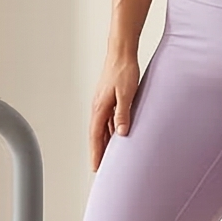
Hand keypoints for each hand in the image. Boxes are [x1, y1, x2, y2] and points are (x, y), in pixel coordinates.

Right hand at [89, 54, 140, 169]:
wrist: (121, 52)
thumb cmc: (123, 70)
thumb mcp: (126, 94)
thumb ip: (123, 114)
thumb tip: (121, 133)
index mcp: (99, 107)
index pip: (96, 136)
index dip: (96, 153)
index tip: (95, 167)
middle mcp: (98, 107)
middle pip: (97, 135)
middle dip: (98, 151)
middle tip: (100, 168)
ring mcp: (103, 103)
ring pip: (102, 128)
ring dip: (105, 142)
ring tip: (109, 156)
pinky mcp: (109, 99)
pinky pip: (108, 120)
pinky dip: (111, 130)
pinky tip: (117, 135)